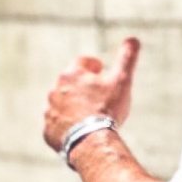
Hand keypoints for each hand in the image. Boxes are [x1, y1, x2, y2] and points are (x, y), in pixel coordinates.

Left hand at [43, 37, 139, 152]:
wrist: (90, 142)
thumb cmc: (107, 109)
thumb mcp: (121, 81)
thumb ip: (126, 58)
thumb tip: (133, 39)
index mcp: (71, 74)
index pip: (82, 62)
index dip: (93, 65)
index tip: (100, 71)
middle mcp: (55, 90)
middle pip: (69, 83)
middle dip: (82, 86)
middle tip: (97, 95)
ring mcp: (49, 111)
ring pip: (61, 104)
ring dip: (72, 106)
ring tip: (88, 115)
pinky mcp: (47, 130)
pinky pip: (57, 124)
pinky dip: (66, 125)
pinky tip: (79, 131)